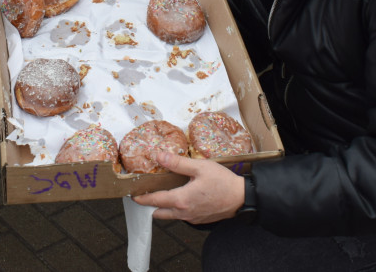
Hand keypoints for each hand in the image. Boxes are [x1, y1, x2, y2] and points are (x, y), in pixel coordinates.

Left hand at [131, 151, 245, 224]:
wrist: (242, 198)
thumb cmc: (223, 181)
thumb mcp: (199, 167)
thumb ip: (177, 163)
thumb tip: (158, 156)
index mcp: (181, 200)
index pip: (154, 200)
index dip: (141, 197)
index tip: (132, 194)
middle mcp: (184, 213)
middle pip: (159, 213)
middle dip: (149, 206)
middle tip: (145, 193)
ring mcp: (192, 218)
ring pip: (171, 216)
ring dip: (163, 208)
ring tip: (161, 193)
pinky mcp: (200, 220)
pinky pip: (183, 217)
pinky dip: (176, 209)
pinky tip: (181, 197)